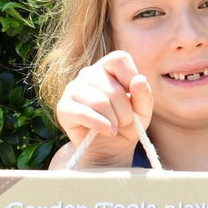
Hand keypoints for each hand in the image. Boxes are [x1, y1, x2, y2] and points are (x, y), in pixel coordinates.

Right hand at [52, 51, 153, 168]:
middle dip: (125, 112)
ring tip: (115, 128)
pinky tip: (108, 131)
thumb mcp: (142, 111)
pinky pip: (83, 113)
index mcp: (108, 68)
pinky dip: (100, 125)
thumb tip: (139, 80)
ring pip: (99, 102)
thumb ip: (144, 95)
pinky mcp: (63, 108)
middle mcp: (88, 74)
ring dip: (114, 120)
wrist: (108, 148)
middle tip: (125, 122)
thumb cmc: (126, 124)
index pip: (119, 59)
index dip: (130, 77)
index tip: (134, 96)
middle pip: (113, 88)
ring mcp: (73, 89)